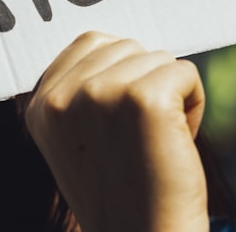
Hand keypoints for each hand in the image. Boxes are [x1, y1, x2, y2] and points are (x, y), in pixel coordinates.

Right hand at [24, 32, 207, 231]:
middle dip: (146, 83)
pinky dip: (194, 103)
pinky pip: (186, 72)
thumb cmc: (124, 191)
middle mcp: (63, 96)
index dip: (123, 75)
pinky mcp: (144, 98)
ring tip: (157, 143)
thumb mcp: (78, 138)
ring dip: (171, 95)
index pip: (91, 43)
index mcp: (41, 104)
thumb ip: (81, 91)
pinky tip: (177, 141)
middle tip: (141, 138)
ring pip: (158, 58)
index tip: (122, 125)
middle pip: (127, 47)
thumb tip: (115, 44)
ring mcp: (100, 93)